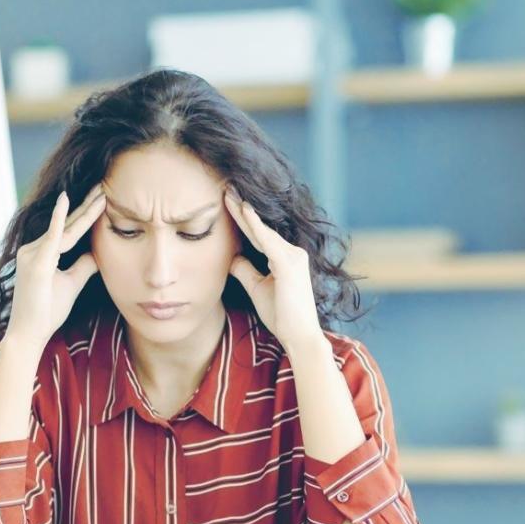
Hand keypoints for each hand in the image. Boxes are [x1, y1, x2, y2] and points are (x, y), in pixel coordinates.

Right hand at [4, 184, 105, 352]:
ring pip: (65, 228)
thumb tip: (98, 252)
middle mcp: (34, 249)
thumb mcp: (71, 283)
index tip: (102, 197)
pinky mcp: (36, 263)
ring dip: (84, 210)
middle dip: (87, 204)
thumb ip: (83, 265)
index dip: (86, 214)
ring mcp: (33, 254)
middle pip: (67, 223)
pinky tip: (66, 200)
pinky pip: (51, 237)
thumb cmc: (47, 311)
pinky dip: (59, 218)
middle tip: (104, 184)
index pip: (69, 229)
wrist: (29, 334)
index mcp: (41, 253)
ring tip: (101, 192)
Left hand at [224, 185, 325, 353]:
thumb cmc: (281, 315)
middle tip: (225, 188)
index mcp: (285, 258)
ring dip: (244, 211)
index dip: (242, 219)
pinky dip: (255, 225)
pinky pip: (267, 240)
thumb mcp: (258, 288)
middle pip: (260, 228)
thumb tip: (232, 256)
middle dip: (241, 208)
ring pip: (262, 230)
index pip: (258, 235)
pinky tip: (243, 210)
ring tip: (228, 193)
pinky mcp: (289, 264)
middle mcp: (292, 253)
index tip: (227, 202)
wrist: (298, 335)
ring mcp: (293, 257)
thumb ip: (246, 271)